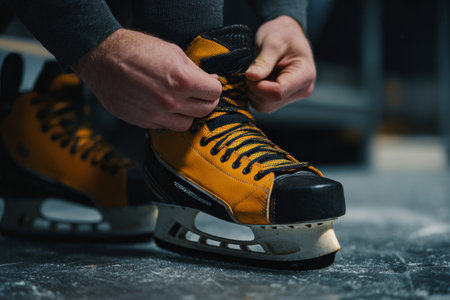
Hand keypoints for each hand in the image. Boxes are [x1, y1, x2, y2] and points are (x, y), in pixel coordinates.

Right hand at [72, 29, 221, 130]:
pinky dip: (169, 118)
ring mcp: (156, 115)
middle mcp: (172, 101)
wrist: (100, 59)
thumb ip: (193, 69)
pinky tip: (164, 106)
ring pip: (187, 124)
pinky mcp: (143, 122)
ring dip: (189, 114)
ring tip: (183, 103)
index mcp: (183, 80)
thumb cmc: (135, 49)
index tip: (210, 84)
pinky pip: (166, 126)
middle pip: (205, 110)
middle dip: (207, 101)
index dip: (214, 86)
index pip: (215, 92)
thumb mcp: (171, 50)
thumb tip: (210, 80)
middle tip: (201, 94)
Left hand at [245, 16, 315, 112]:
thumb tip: (251, 76)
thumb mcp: (272, 42)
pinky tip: (259, 79)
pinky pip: (263, 104)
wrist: (286, 33)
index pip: (278, 92)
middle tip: (253, 69)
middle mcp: (301, 90)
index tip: (251, 73)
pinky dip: (255, 94)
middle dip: (255, 88)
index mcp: (304, 75)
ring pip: (265, 106)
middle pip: (270, 102)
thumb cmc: (282, 33)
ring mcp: (292, 96)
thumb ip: (263, 60)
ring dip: (254, 91)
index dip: (259, 86)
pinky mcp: (282, 99)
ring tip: (258, 72)